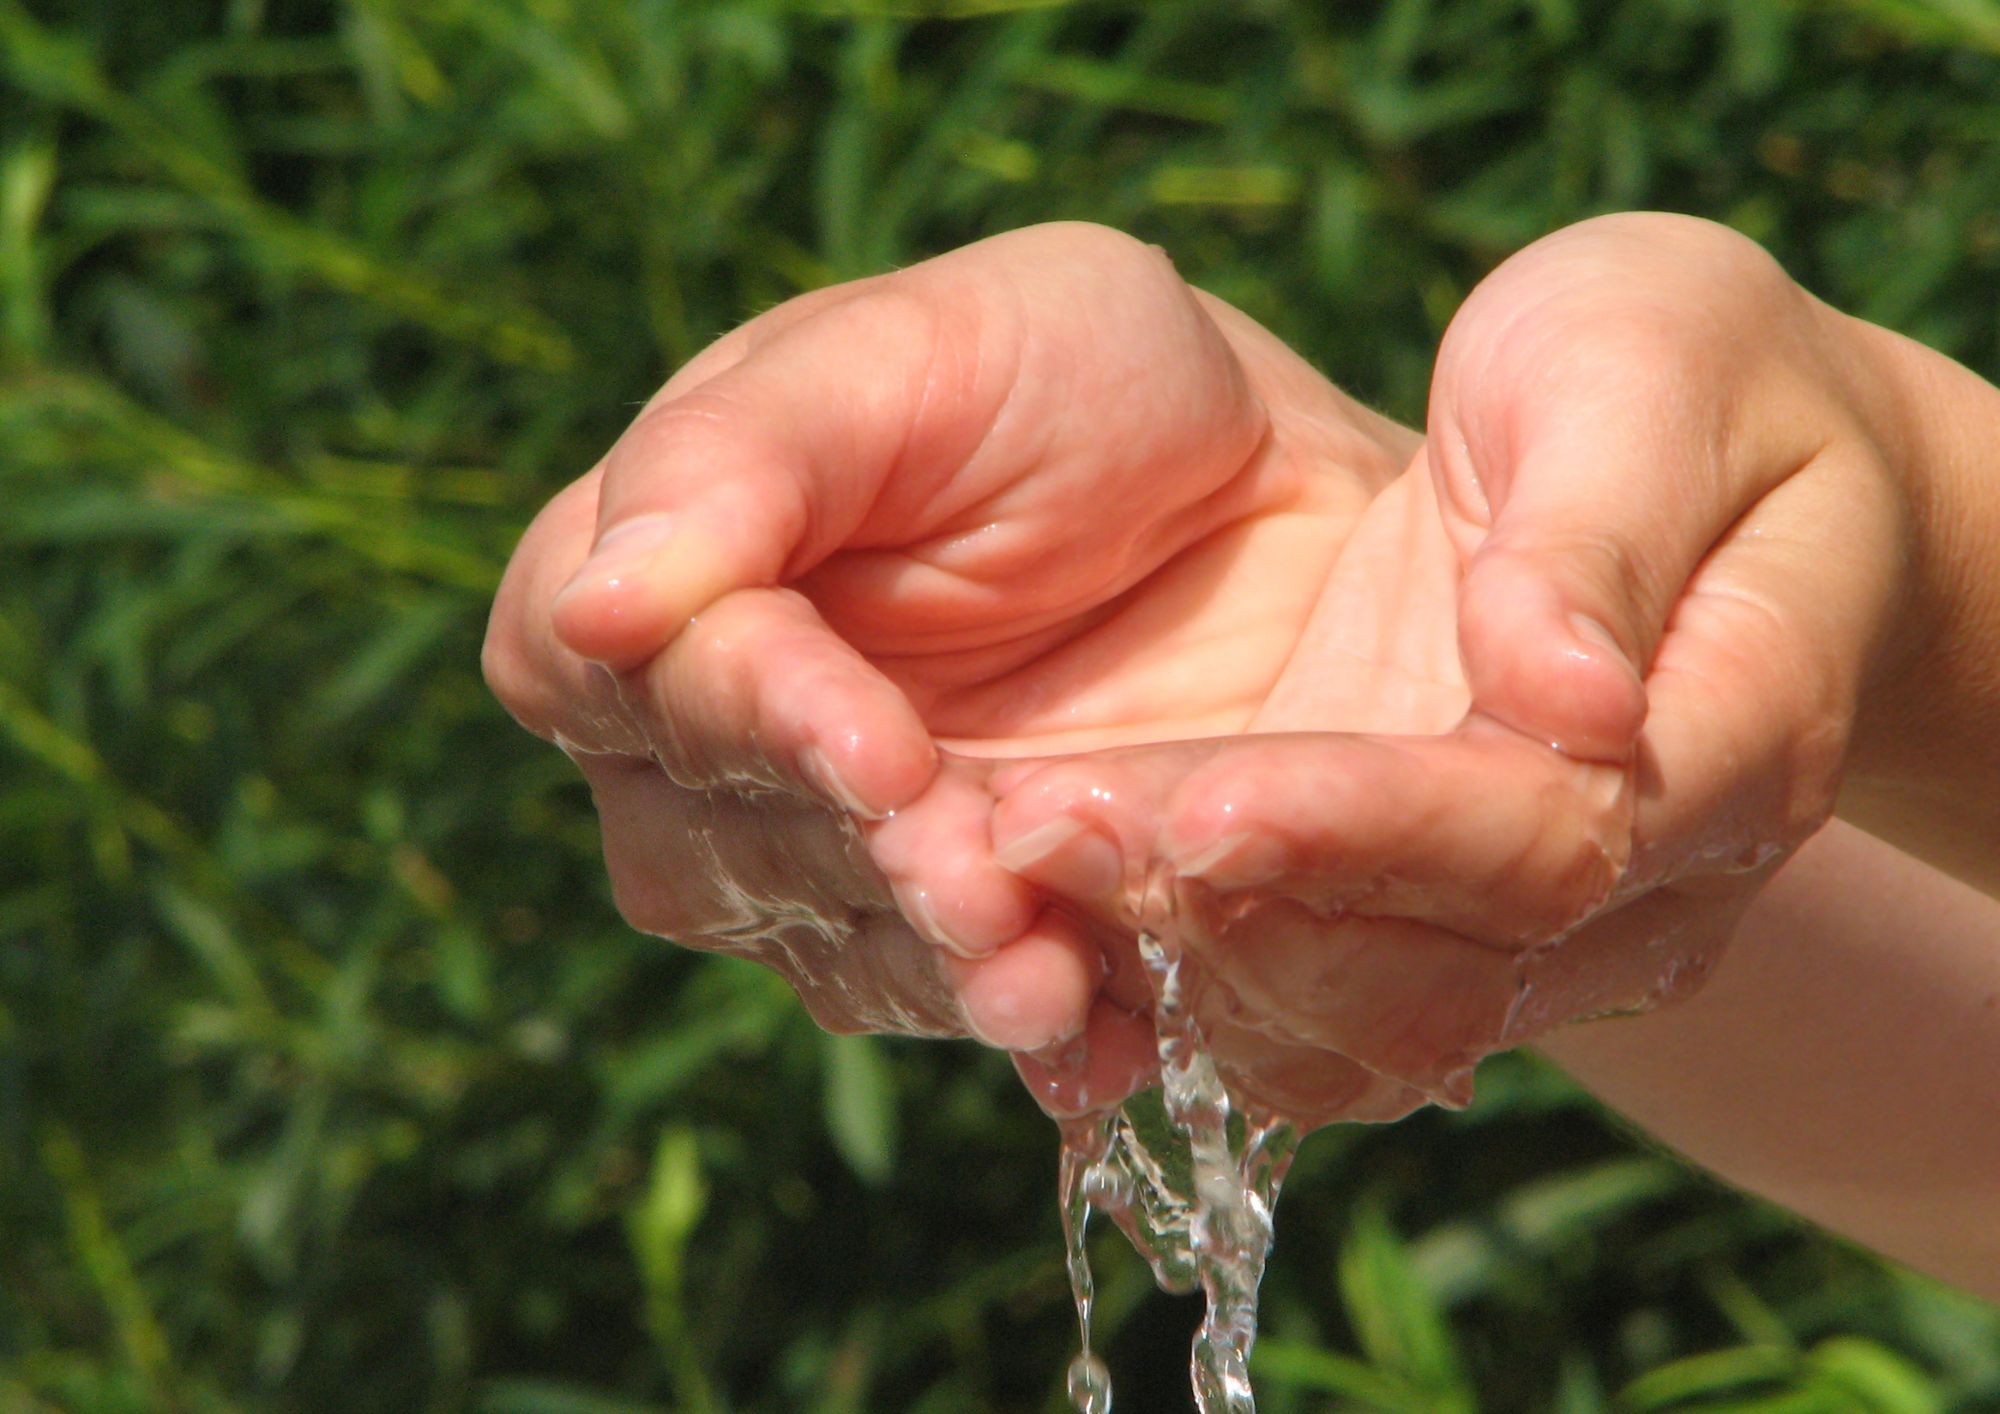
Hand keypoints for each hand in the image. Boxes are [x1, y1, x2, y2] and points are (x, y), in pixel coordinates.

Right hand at [483, 222, 1422, 1082]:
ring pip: (829, 938)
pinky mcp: (965, 927)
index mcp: (672, 565)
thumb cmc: (1082, 379)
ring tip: (1042, 976)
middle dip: (843, 856)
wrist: (1276, 493)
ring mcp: (838, 846)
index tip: (875, 744)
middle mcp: (719, 730)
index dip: (728, 716)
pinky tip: (1102, 1031)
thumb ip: (743, 453)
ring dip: (930, 962)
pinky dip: (1028, 1020)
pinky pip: (960, 1000)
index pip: (597, 670)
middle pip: (700, 836)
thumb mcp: (922, 350)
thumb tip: (593, 608)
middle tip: (974, 876)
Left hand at [994, 214, 1928, 1125]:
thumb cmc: (1692, 384)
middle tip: (1033, 825)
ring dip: (1171, 957)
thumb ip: (1601, 535)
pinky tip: (1045, 887)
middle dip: (1224, 910)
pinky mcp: (1412, 900)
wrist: (1718, 464)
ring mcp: (1519, 916)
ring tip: (1006, 851)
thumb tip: (1567, 703)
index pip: (1541, 841)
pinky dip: (1169, 970)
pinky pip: (1294, 996)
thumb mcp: (1648, 380)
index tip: (1197, 802)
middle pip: (1426, 972)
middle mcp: (1634, 881)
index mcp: (1726, 737)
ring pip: (1343, 1019)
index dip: (1367, 834)